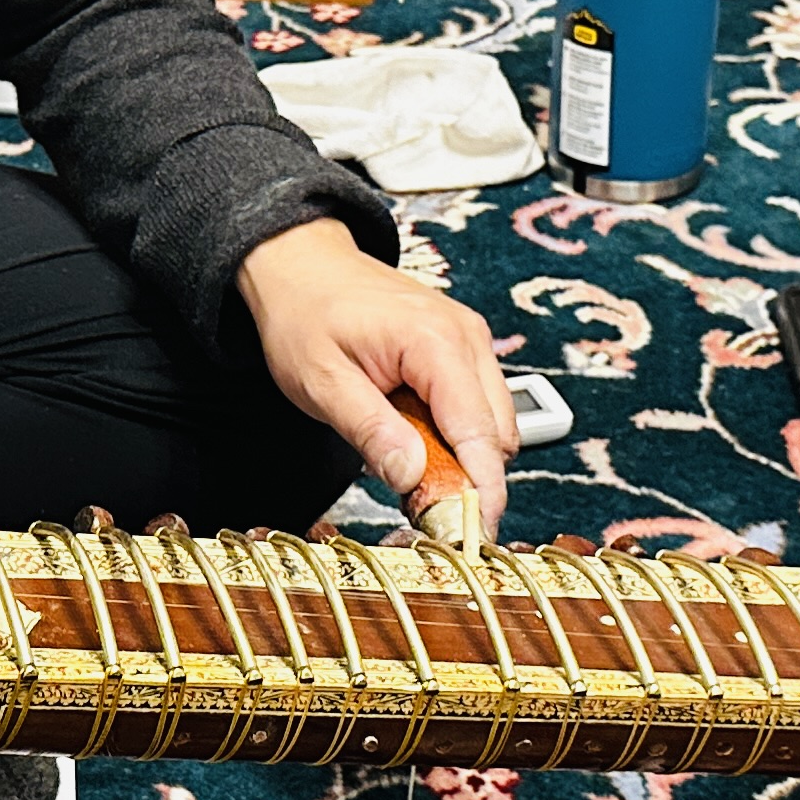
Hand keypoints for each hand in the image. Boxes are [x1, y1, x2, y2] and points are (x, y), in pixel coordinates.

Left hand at [236, 219, 516, 539]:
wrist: (301, 266)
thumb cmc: (306, 315)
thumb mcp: (322, 382)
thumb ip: (370, 431)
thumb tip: (413, 477)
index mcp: (435, 342)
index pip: (479, 433)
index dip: (480, 490)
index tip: (471, 534)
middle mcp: (466, 338)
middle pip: (497, 435)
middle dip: (469, 479)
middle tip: (420, 508)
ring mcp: (469, 341)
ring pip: (493, 425)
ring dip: (461, 459)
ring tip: (408, 470)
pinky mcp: (463, 349)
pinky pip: (477, 407)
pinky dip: (454, 435)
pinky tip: (414, 440)